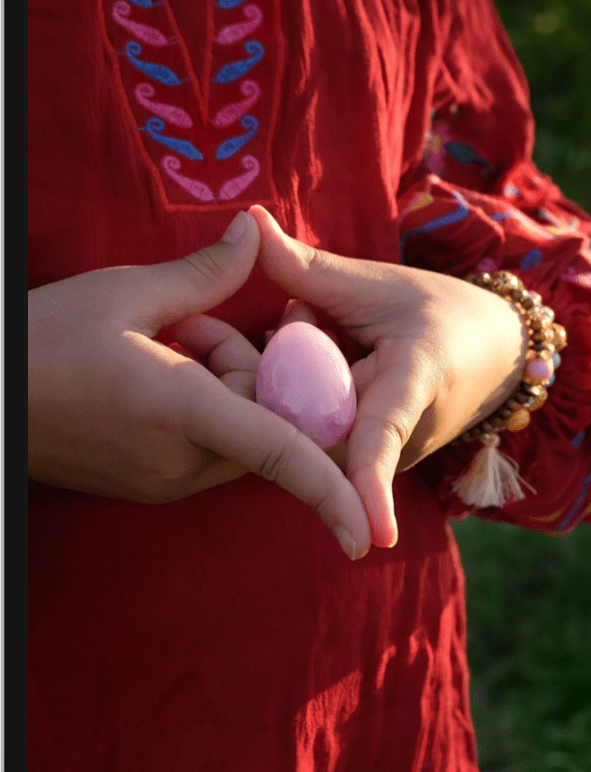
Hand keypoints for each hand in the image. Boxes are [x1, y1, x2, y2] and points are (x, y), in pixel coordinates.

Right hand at [28, 212, 370, 559]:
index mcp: (180, 414)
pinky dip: (204, 409)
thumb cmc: (44, 341)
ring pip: (239, 434)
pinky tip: (154, 375)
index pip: (277, 454)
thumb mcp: (125, 294)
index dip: (329, 494)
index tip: (365, 538)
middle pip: (265, 422)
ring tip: (162, 349)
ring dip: (222, 387)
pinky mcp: (151, 484)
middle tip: (187, 330)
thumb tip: (258, 232)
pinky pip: (209, 447)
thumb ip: (205, 274)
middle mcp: (179, 462)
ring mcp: (163, 481)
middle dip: (249, 370)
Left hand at [247, 205, 528, 548]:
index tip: (371, 535)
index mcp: (413, 387)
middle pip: (310, 419)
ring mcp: (386, 454)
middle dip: (275, 366)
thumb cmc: (438, 312)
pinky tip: (320, 347)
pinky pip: (317, 428)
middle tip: (269, 316)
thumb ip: (309, 266)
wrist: (490, 351)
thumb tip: (248, 222)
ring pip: (309, 422)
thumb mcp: (377, 283)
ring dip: (294, 371)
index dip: (371, 483)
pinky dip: (305, 388)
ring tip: (315, 322)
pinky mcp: (369, 459)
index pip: (382, 435)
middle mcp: (399, 435)